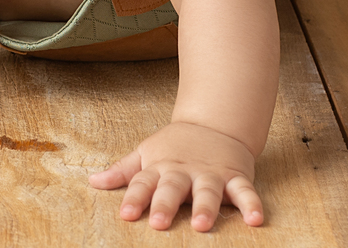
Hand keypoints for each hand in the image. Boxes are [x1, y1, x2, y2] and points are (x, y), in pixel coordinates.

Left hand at [88, 121, 261, 231]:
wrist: (213, 123)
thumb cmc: (174, 146)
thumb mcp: (145, 154)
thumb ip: (122, 171)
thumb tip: (92, 181)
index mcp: (160, 167)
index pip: (142, 183)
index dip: (134, 199)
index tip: (126, 215)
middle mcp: (184, 171)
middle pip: (172, 187)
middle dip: (165, 205)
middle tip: (159, 223)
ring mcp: (210, 173)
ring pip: (207, 190)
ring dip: (205, 207)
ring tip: (201, 224)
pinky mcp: (235, 176)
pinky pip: (245, 191)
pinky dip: (252, 204)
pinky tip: (255, 220)